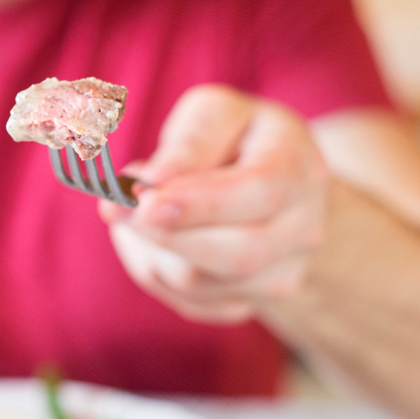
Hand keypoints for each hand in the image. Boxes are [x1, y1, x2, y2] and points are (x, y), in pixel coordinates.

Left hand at [98, 85, 329, 322]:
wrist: (270, 180)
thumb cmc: (233, 138)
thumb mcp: (214, 116)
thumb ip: (187, 145)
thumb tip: (152, 180)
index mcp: (299, 167)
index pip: (260, 193)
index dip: (200, 203)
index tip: (146, 202)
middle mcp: (305, 226)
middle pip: (240, 254)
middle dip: (165, 235)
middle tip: (115, 209)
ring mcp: (284, 271)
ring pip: (202, 282)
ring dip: (151, 249)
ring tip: (137, 212)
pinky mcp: (253, 300)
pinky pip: (191, 302)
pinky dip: (157, 271)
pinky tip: (157, 238)